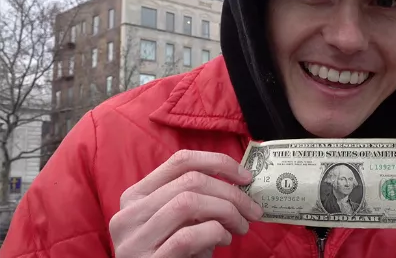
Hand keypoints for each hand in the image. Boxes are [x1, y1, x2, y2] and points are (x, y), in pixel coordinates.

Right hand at [109, 150, 262, 257]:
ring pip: (188, 203)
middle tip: (253, 209)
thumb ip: (198, 200)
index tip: (245, 177)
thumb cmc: (175, 255)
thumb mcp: (179, 223)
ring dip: (226, 212)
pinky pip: (187, 236)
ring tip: (240, 226)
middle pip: (190, 181)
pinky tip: (224, 240)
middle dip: (231, 193)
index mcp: (136, 197)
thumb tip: (240, 183)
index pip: (180, 161)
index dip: (218, 163)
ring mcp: (134, 241)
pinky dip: (214, 233)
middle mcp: (128, 215)